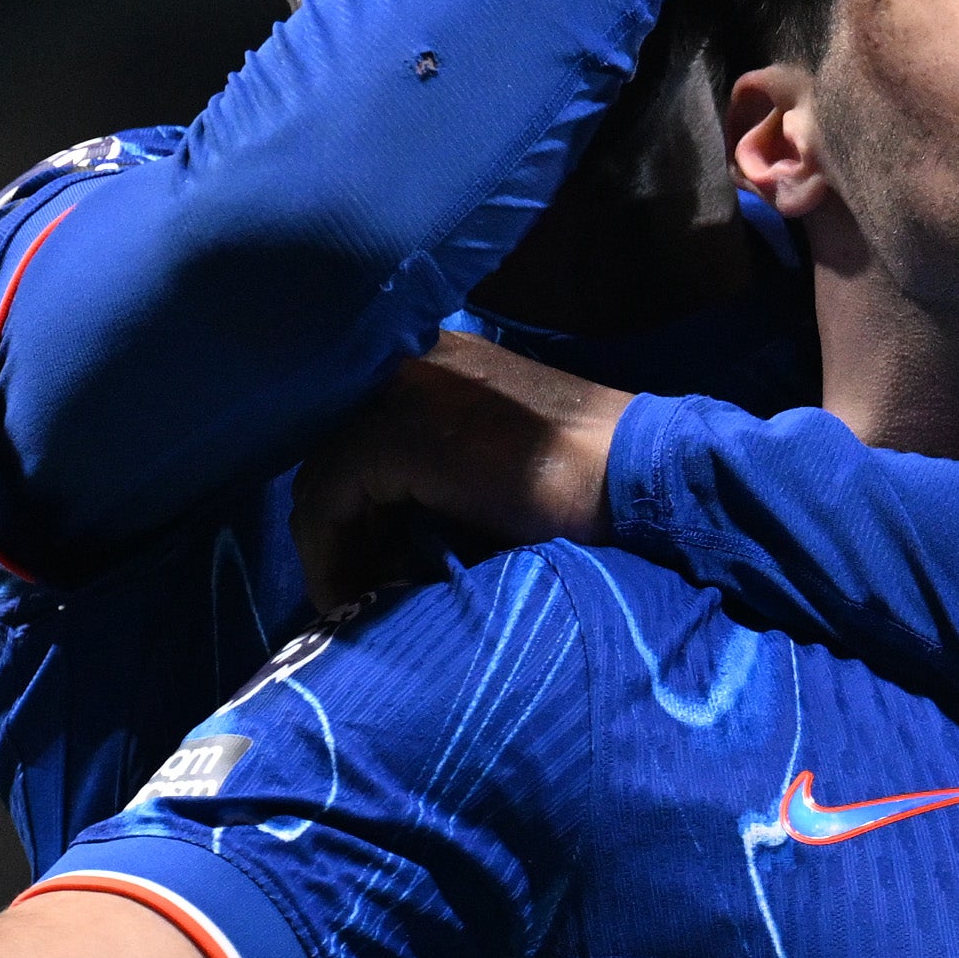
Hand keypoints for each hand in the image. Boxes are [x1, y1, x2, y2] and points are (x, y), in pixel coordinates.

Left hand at [294, 336, 632, 613]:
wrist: (636, 476)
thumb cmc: (590, 481)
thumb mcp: (501, 454)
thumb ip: (445, 464)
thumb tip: (393, 523)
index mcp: (437, 356)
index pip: (360, 425)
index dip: (355, 499)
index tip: (370, 559)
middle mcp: (408, 359)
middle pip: (331, 449)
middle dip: (341, 527)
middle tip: (359, 587)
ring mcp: (399, 392)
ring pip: (322, 476)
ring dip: (333, 546)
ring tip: (358, 601)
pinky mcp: (397, 435)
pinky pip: (329, 499)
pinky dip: (331, 554)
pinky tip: (353, 596)